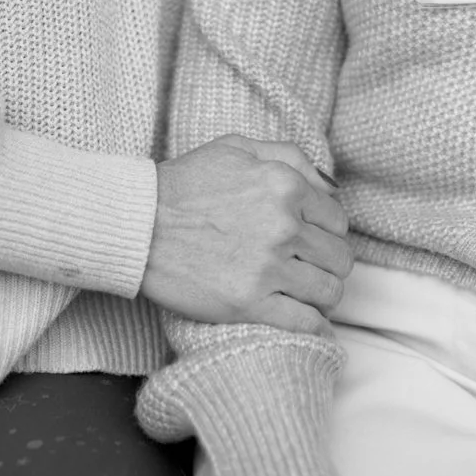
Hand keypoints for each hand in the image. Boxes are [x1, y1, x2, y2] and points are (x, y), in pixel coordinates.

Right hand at [144, 136, 351, 332]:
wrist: (136, 225)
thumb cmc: (183, 184)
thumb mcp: (237, 148)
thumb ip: (291, 157)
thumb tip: (332, 187)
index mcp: (285, 186)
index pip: (338, 221)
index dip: (328, 234)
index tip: (313, 243)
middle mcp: (284, 226)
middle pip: (339, 259)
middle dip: (329, 266)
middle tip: (311, 271)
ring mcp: (267, 268)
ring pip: (328, 292)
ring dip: (322, 297)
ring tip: (306, 297)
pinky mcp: (248, 304)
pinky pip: (305, 323)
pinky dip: (313, 327)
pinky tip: (305, 322)